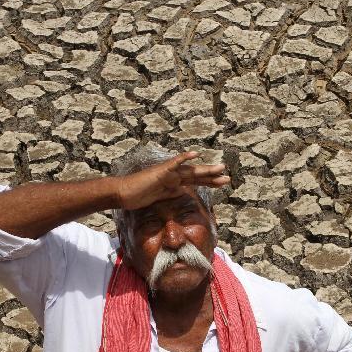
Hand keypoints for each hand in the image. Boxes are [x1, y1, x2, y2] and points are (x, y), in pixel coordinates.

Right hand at [115, 151, 229, 210]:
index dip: (209, 182)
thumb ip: (171, 193)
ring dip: (205, 169)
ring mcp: (167, 172)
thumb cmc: (138, 195)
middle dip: (212, 177)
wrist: (123, 193)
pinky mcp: (160, 171)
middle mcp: (173, 175)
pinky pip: (173, 164)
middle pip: (196, 176)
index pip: (195, 182)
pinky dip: (183, 159)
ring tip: (220, 167)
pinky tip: (194, 154)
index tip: (223, 183)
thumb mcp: (160, 197)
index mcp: (174, 182)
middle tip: (228, 177)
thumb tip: (184, 191)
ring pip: (190, 170)